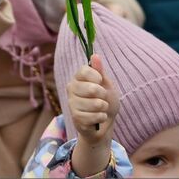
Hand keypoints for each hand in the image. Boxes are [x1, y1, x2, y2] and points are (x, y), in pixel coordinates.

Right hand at [67, 55, 119, 177]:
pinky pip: (94, 116)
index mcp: (78, 78)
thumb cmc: (106, 101)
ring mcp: (72, 103)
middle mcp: (71, 88)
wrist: (105, 123)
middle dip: (104, 95)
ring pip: (95, 104)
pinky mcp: (75, 117)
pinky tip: (98, 118)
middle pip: (92, 89)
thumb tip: (95, 55)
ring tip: (100, 109)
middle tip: (102, 98)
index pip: (84, 71)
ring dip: (103, 108)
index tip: (100, 81)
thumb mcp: (106, 84)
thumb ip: (100, 71)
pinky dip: (101, 117)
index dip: (97, 77)